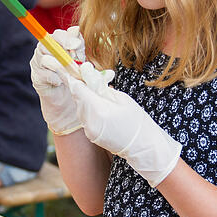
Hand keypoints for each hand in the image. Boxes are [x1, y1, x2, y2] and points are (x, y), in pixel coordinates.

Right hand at [29, 26, 85, 134]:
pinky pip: (44, 75)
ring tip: (70, 72)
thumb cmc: (74, 74)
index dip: (67, 38)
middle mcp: (44, 49)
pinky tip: (61, 82)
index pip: (58, 34)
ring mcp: (37, 62)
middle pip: (48, 44)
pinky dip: (55, 78)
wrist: (67, 96)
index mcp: (56, 42)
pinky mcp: (36, 76)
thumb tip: (77, 30)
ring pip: (46, 59)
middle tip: (74, 57)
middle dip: (62, 50)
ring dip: (60, 66)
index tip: (77, 45)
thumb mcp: (79, 59)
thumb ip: (78, 46)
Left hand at [68, 62, 181, 186]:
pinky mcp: (90, 135)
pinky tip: (103, 109)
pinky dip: (90, 110)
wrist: (143, 147)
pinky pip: (85, 117)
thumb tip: (90, 77)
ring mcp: (89, 130)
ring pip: (80, 107)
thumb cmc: (137, 121)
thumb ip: (103, 88)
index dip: (74, 78)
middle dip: (83, 88)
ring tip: (103, 97)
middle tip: (93, 80)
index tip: (73, 70)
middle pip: (78, 98)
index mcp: (98, 109)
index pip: (77, 89)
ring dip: (87, 99)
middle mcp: (89, 121)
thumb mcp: (122, 99)